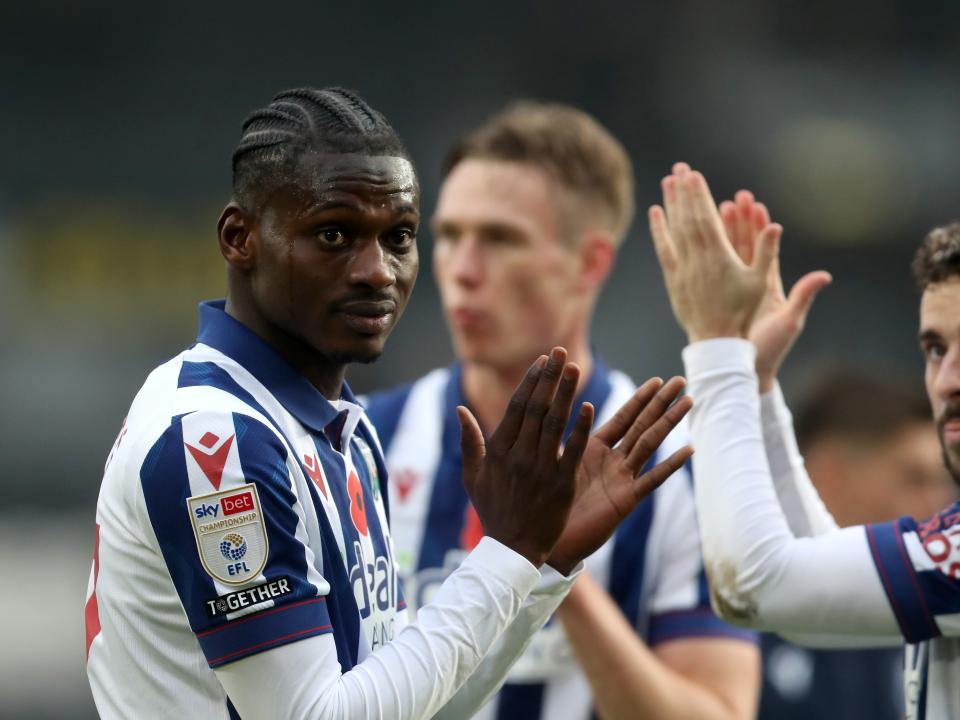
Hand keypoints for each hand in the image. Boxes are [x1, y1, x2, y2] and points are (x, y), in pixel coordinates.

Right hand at [457, 347, 592, 567]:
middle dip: (549, 378)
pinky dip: (578, 428)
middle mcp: (519, 456)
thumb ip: (469, 441)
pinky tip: (588, 406)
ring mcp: (540, 470)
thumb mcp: (472, 477)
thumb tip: (460, 410)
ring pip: (554, 423)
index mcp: (498, 451)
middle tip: (561, 352)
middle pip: (536, 408)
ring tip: (573, 368)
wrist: (512, 550)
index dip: (531, 381)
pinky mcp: (560, 485)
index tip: (543, 360)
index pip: (517, 407)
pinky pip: (571, 451)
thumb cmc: (493, 511)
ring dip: (564, 393)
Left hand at [546, 377, 693, 574]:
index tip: (657, 380)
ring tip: (689, 402)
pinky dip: (669, 465)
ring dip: (669, 423)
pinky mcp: (625, 500)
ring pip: (650, 444)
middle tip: (680, 381)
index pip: (623, 418)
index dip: (640, 399)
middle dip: (661, 403)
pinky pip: (651, 479)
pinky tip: (688, 449)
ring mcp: (623, 480)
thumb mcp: (553, 463)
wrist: (548, 540)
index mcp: (595, 450)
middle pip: (642, 425)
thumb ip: (559, 439)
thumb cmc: (546, 504)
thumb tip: (547, 407)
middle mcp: (613, 462)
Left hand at [649, 163, 779, 342]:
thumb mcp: (760, 283)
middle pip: (688, 219)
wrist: (716, 340)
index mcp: (719, 258)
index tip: (694, 175)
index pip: (706, 219)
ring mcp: (683, 269)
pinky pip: (665, 249)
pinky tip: (655, 212)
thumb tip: (776, 225)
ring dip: (670, 204)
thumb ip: (767, 252)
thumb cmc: (743, 313)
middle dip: (684, 192)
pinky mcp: (674, 278)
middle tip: (679, 168)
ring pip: (674, 231)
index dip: (699, 196)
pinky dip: (659, 230)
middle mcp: (697, 260)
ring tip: (667, 181)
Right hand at [719, 190, 831, 391]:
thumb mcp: (789, 322)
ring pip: (726, 254)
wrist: (748, 369)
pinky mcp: (721, 297)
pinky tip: (695, 238)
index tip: (754, 204)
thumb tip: (824, 275)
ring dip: (720, 232)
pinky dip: (705, 253)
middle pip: (744, 244)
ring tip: (713, 207)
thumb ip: (803, 296)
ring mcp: (734, 289)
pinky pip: (712, 271)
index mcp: (769, 285)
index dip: (759, 226)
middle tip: (733, 196)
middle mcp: (752, 283)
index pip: (764, 249)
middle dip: (738, 219)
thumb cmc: (770, 349)